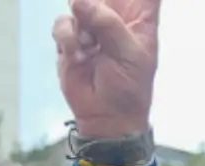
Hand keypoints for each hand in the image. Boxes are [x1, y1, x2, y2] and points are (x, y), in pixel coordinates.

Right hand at [53, 0, 159, 137]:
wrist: (106, 116)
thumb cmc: (129, 88)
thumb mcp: (129, 55)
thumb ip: (107, 24)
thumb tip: (80, 0)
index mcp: (140, 17)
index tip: (113, 3)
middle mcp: (116, 17)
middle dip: (90, 0)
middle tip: (93, 27)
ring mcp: (92, 25)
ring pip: (78, 2)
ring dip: (81, 24)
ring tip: (91, 48)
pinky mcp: (71, 37)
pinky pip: (63, 23)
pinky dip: (68, 39)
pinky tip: (79, 56)